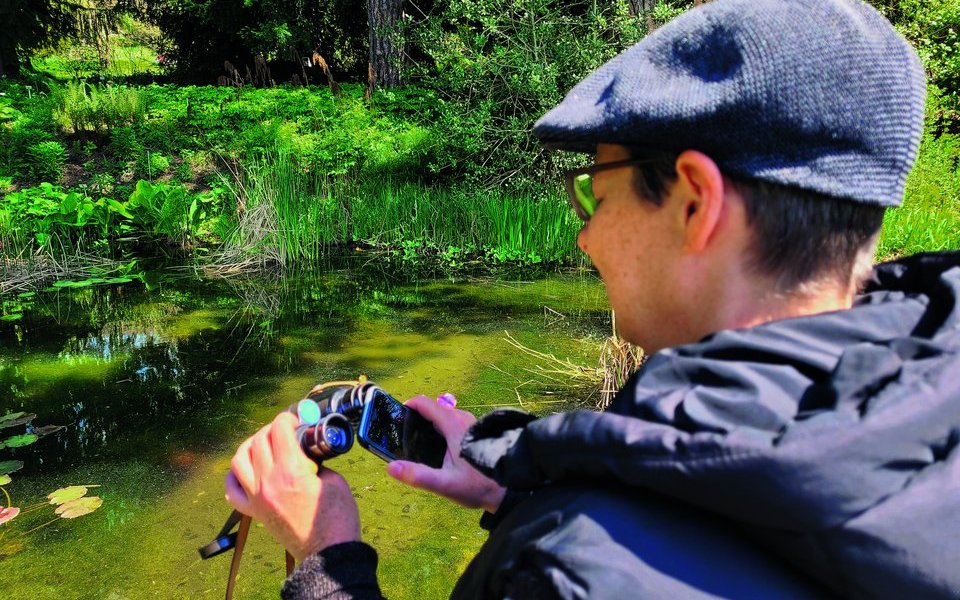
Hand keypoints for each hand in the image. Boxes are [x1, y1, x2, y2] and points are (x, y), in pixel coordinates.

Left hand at [225, 412, 359, 560]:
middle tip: (286, 430)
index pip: (279, 430)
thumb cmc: (337, 518)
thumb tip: (307, 452)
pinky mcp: (255, 512)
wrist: (328, 552)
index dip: (288, 418)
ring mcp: (258, 498)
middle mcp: (268, 482)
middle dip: (272, 429)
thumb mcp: (335, 480)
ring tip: (265, 445)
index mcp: (291, 471)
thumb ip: (317, 461)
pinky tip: (247, 470)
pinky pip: (232, 490)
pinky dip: (235, 475)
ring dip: (251, 446)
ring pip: (239, 460)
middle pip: (259, 441)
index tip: (296, 419)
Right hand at [386, 395, 505, 512]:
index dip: (408, 405)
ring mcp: (470, 424)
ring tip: (418, 443)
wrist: (508, 489)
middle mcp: (463, 419)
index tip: (397, 416)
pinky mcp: (475, 431)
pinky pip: (452, 422)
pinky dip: (440, 428)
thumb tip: (392, 467)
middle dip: (416, 417)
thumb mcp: (444, 484)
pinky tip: (437, 449)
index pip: (426, 403)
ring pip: (444, 415)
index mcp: (454, 426)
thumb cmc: (478, 487)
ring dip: (429, 423)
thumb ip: (418, 476)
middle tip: (404, 435)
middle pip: (433, 408)